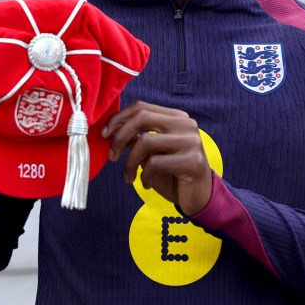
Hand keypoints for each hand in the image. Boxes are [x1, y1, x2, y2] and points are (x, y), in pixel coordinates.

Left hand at [102, 101, 211, 215]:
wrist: (199, 197)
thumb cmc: (172, 174)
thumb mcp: (150, 154)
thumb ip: (136, 139)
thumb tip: (111, 130)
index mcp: (176, 117)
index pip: (141, 107)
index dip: (118, 119)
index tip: (105, 135)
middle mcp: (185, 124)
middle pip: (142, 117)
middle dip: (119, 137)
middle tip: (111, 156)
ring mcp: (191, 141)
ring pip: (146, 141)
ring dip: (130, 162)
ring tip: (128, 176)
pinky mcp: (193, 161)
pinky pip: (155, 163)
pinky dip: (144, 176)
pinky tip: (146, 184)